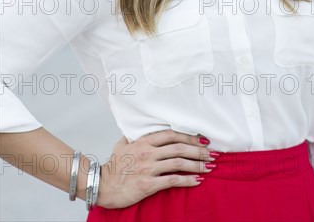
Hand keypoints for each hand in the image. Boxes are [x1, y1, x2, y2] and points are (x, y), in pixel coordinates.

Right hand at [96, 130, 215, 208]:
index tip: (202, 139)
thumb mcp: (121, 144)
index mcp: (144, 141)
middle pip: (179, 148)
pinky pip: (172, 181)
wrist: (101, 185)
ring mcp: (148, 168)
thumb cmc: (113, 166)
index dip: (189, 136)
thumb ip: (133, 135)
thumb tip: (139, 127)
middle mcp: (148, 152)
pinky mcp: (148, 184)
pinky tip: (197, 181)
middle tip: (212, 154)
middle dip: (199, 150)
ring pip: (179, 163)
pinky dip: (187, 180)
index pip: (172, 135)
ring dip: (197, 164)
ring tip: (209, 167)